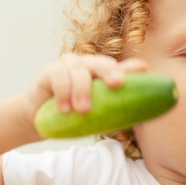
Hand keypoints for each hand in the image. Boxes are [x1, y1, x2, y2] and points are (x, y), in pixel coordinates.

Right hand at [25, 53, 147, 125]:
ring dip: (82, 90)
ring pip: (79, 70)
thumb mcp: (97, 114)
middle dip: (110, 71)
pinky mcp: (49, 71)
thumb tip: (141, 112)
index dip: (131, 67)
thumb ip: (116, 108)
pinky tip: (64, 109)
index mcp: (102, 75)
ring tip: (83, 110)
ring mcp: (68, 66)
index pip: (119, 68)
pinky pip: (58, 76)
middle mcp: (87, 66)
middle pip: (101, 62)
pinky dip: (63, 92)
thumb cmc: (75, 117)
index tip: (144, 69)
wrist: (41, 122)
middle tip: (116, 84)